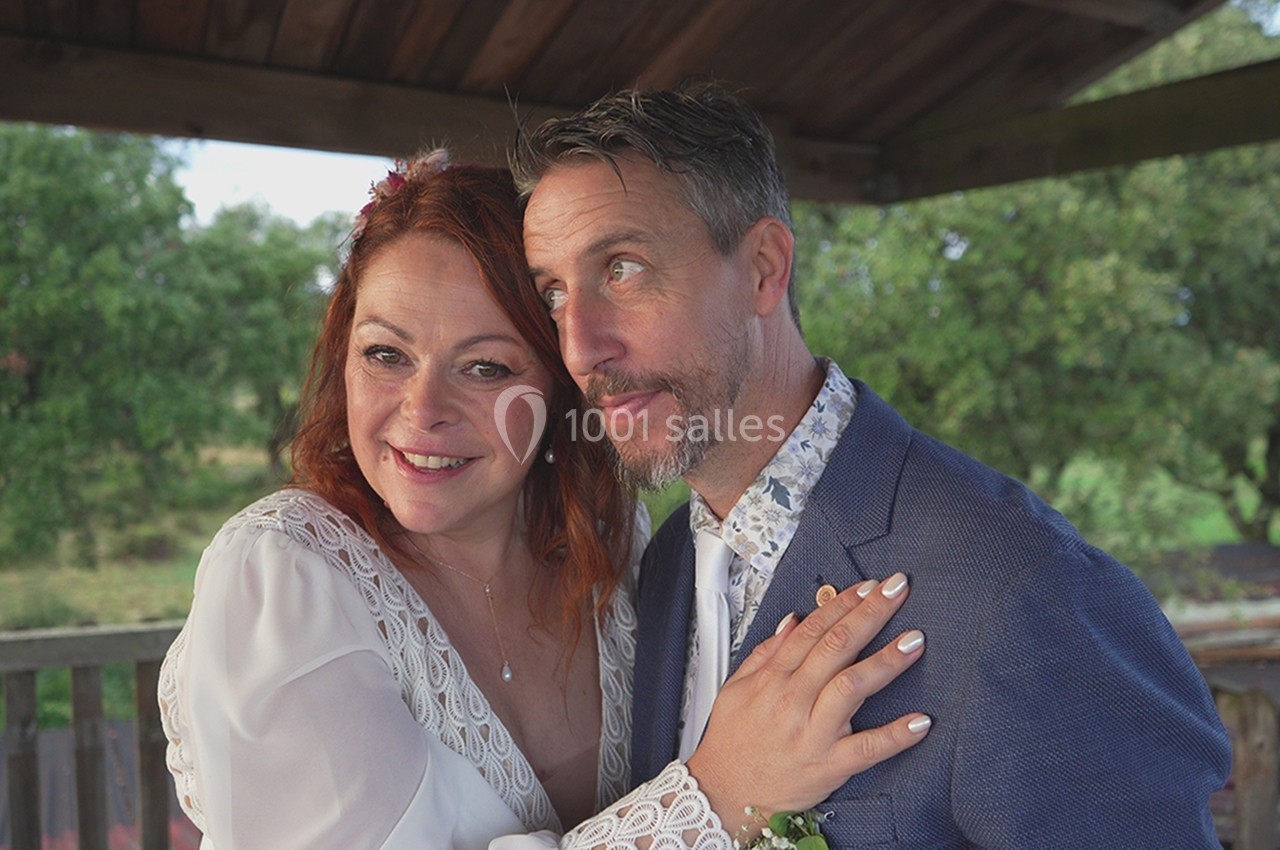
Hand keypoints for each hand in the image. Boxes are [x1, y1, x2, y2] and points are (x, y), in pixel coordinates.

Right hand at [686, 574, 928, 831]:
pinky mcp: (828, 766)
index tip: (868, 586)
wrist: (722, 794)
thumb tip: (792, 621)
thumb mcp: (736, 688)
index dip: (842, 603)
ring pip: (852, 687)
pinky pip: (866, 749)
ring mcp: (812, 732)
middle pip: (837, 646)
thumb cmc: (732, 742)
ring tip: (914, 640)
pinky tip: (920, 721)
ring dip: (886, 661)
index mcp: (773, 678)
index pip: (813, 629)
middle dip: (870, 613)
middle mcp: (793, 700)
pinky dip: (895, 735)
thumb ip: (766, 653)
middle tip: (897, 590)